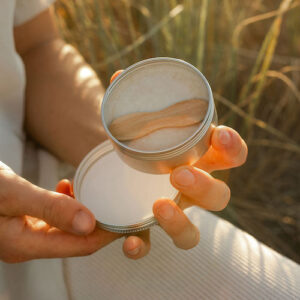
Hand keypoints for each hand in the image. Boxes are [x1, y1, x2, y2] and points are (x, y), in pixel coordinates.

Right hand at [0, 162, 119, 262]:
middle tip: (118, 203)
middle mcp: (27, 244)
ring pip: (67, 227)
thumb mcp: (13, 194)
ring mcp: (25, 235)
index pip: (81, 245)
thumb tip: (88, 223)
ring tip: (93, 190)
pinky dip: (66, 203)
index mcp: (25, 245)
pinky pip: (54, 218)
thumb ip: (50, 208)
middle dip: (100, 223)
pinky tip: (67, 187)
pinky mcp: (24, 223)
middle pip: (77, 239)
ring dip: (84, 210)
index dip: (107, 234)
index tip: (126, 219)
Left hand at [57, 70, 247, 259]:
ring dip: (181, 223)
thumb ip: (131, 101)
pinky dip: (142, 247)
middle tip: (179, 174)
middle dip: (205, 187)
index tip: (220, 133)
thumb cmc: (141, 142)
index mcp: (199, 159)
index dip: (233, 146)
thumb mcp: (140, 121)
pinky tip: (129, 242)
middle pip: (219, 197)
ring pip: (193, 231)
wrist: (120, 168)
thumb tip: (119, 75)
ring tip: (160, 205)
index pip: (231, 155)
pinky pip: (154, 245)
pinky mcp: (148, 228)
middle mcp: (193, 190)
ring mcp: (174, 212)